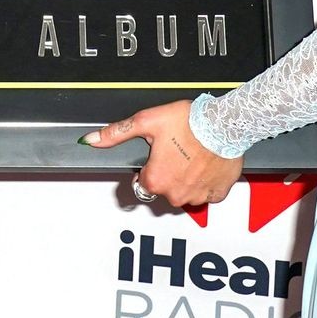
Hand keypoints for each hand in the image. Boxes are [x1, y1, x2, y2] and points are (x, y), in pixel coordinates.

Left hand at [80, 100, 241, 207]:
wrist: (224, 123)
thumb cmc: (189, 122)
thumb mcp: (146, 121)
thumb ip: (117, 133)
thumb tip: (92, 140)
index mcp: (154, 180)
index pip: (142, 182)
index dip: (149, 167)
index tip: (157, 155)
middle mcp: (175, 193)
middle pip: (164, 188)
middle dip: (168, 173)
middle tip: (176, 151)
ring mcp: (197, 196)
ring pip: (185, 192)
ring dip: (186, 178)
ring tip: (191, 155)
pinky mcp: (217, 194)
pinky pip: (207, 194)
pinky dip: (205, 182)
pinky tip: (205, 164)